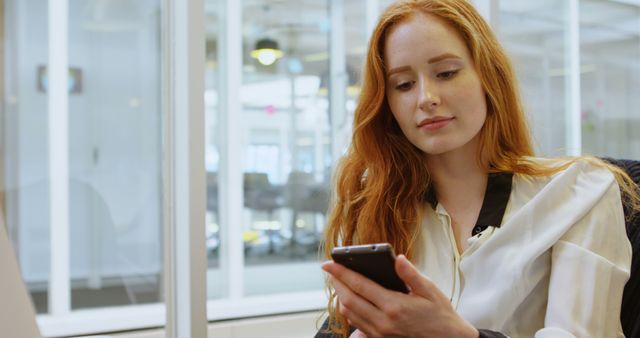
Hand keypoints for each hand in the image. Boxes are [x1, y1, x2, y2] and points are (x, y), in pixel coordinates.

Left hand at [322, 255, 478, 337]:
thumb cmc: (440, 314)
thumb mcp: (429, 290)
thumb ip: (411, 274)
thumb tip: (397, 258)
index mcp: (394, 306)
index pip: (359, 285)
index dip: (341, 272)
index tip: (329, 263)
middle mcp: (383, 322)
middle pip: (348, 300)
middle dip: (336, 283)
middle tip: (331, 271)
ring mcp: (380, 333)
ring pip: (349, 314)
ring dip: (340, 297)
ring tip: (339, 283)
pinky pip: (357, 325)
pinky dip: (349, 311)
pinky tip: (351, 301)